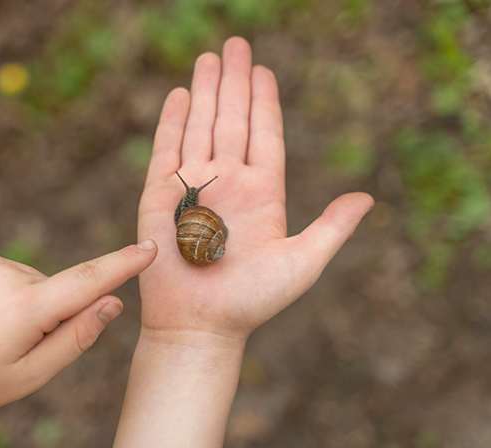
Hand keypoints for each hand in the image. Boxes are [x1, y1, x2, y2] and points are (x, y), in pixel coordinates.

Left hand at [0, 243, 157, 422]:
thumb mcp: (28, 376)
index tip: (150, 248)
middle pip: (55, 289)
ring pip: (30, 281)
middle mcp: (4, 274)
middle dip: (49, 314)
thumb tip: (112, 302)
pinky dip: (2, 291)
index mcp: (23, 309)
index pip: (86, 281)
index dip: (122, 265)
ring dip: (23, 303)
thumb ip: (75, 338)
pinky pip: (4, 271)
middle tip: (10, 348)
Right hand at [138, 37, 372, 342]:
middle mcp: (228, 182)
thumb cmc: (251, 301)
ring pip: (200, 125)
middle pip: (232, 119)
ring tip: (208, 58)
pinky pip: (166, 149)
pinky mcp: (161, 195)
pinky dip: (172, 121)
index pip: (264, 134)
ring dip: (205, 91)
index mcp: (262, 193)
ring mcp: (193, 185)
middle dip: (233, 81)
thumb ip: (332, 227)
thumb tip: (366, 198)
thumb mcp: (303, 262)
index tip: (263, 69)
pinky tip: (178, 95)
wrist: (201, 324)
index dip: (264, 100)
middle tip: (234, 43)